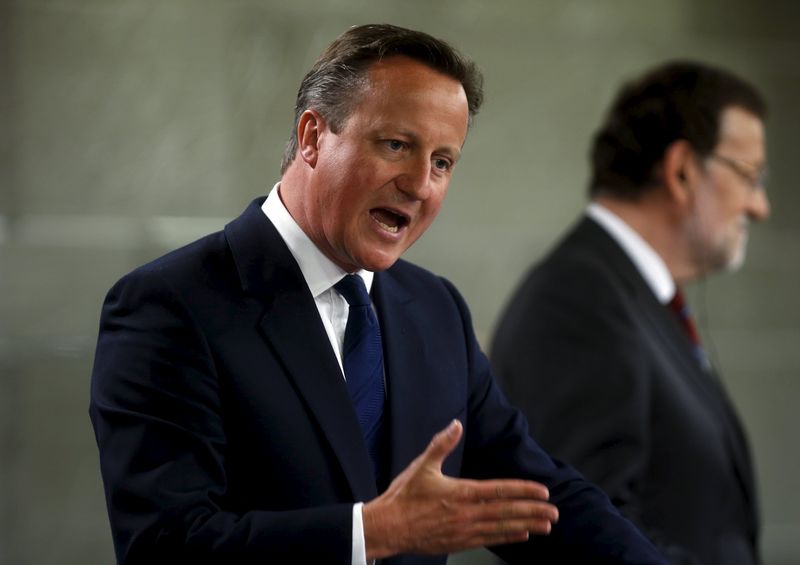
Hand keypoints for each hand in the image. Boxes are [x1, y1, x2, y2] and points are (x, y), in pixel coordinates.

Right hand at [362, 419, 557, 559]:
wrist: (387, 528)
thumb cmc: (403, 497)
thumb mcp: (421, 465)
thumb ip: (441, 444)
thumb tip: (456, 425)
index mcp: (461, 492)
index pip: (500, 490)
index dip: (524, 490)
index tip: (543, 492)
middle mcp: (467, 513)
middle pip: (507, 511)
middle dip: (533, 511)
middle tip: (554, 513)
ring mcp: (464, 530)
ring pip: (502, 527)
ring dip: (526, 525)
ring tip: (545, 526)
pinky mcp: (459, 542)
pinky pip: (489, 539)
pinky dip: (507, 536)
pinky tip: (521, 535)